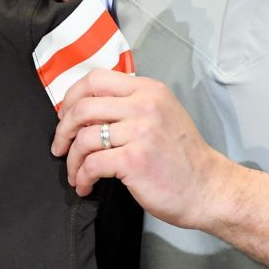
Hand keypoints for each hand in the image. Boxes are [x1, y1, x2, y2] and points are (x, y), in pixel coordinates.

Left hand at [51, 69, 237, 232]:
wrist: (209, 189)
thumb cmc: (182, 157)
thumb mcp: (162, 114)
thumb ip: (130, 104)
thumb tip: (85, 109)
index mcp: (149, 90)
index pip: (95, 79)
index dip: (72, 97)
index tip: (66, 117)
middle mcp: (145, 105)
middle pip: (83, 107)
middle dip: (63, 130)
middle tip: (60, 147)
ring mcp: (140, 132)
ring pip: (83, 138)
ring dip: (71, 160)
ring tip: (75, 174)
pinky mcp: (134, 160)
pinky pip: (91, 164)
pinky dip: (82, 177)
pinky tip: (86, 185)